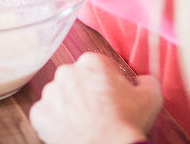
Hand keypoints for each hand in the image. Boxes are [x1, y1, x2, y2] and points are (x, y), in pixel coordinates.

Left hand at [29, 53, 161, 143]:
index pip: (95, 65)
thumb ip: (145, 79)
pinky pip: (45, 113)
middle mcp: (66, 71)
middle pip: (74, 77)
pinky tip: (71, 128)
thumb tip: (140, 81)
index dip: (104, 80)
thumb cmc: (128, 122)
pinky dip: (55, 120)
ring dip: (68, 104)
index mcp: (91, 61)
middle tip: (97, 109)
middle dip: (83, 89)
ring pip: (58, 94)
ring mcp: (50, 93)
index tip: (109, 93)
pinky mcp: (39, 113)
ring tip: (84, 120)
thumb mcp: (151, 94)